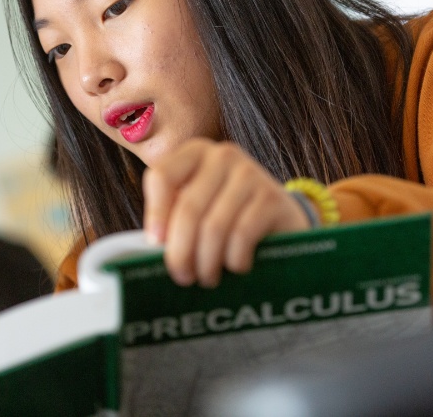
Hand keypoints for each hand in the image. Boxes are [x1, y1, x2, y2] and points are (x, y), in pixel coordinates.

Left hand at [142, 138, 309, 287]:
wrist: (280, 219)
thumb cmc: (226, 216)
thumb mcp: (197, 208)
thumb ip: (173, 217)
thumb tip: (152, 248)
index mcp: (194, 153)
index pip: (162, 176)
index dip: (155, 213)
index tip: (155, 245)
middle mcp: (222, 155)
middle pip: (187, 208)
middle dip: (181, 250)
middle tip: (182, 277)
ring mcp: (250, 173)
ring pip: (214, 226)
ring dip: (206, 262)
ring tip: (206, 278)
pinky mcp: (273, 197)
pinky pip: (242, 235)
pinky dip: (234, 259)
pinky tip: (235, 267)